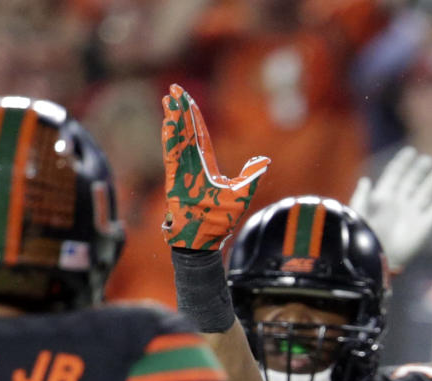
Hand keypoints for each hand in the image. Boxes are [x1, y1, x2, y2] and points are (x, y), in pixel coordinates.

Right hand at [160, 84, 269, 249]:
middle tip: (173, 88)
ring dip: (174, 119)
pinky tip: (168, 123)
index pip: (199, 136)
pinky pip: (172, 155)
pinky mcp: (174, 180)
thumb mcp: (241, 195)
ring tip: (169, 99)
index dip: (194, 117)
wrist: (204, 240)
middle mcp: (191, 166)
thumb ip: (250, 176)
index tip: (187, 99)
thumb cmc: (220, 221)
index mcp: (205, 167)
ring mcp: (181, 172)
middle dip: (180, 110)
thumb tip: (264, 160)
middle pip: (185, 131)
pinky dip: (170, 139)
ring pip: (177, 139)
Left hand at [348, 147, 431, 271]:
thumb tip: (366, 181)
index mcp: (382, 198)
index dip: (402, 163)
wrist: (376, 261)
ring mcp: (412, 215)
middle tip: (428, 160)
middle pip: (412, 181)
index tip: (411, 151)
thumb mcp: (359, 215)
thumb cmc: (363, 239)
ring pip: (425, 194)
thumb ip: (362, 198)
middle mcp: (399, 204)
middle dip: (420, 170)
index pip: (394, 175)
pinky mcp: (424, 227)